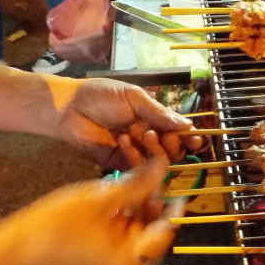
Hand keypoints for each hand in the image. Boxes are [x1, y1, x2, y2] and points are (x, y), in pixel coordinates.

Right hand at [0, 157, 184, 264]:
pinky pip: (118, 237)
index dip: (173, 205)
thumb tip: (165, 166)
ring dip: (136, 206)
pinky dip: (120, 217)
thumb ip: (139, 184)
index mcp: (131, 261)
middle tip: (152, 174)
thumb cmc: (58, 224)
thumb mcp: (103, 197)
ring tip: (133, 178)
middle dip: (152, 201)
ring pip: (134, 231)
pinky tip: (116, 193)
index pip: (165, 231)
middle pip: (150, 231)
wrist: (16, 248)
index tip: (180, 184)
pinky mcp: (97, 261)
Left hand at [50, 78, 202, 169]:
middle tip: (160, 135)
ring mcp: (134, 152)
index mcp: (153, 118)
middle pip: (172, 150)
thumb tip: (187, 125)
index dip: (189, 138)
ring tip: (142, 135)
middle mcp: (147, 136)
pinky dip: (134, 156)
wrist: (69, 108)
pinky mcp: (119, 164)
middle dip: (172, 145)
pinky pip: (136, 168)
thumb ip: (159, 113)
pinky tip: (122, 141)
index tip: (196, 140)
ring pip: (157, 162)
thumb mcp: (133, 97)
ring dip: (154, 150)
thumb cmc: (101, 95)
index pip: (178, 132)